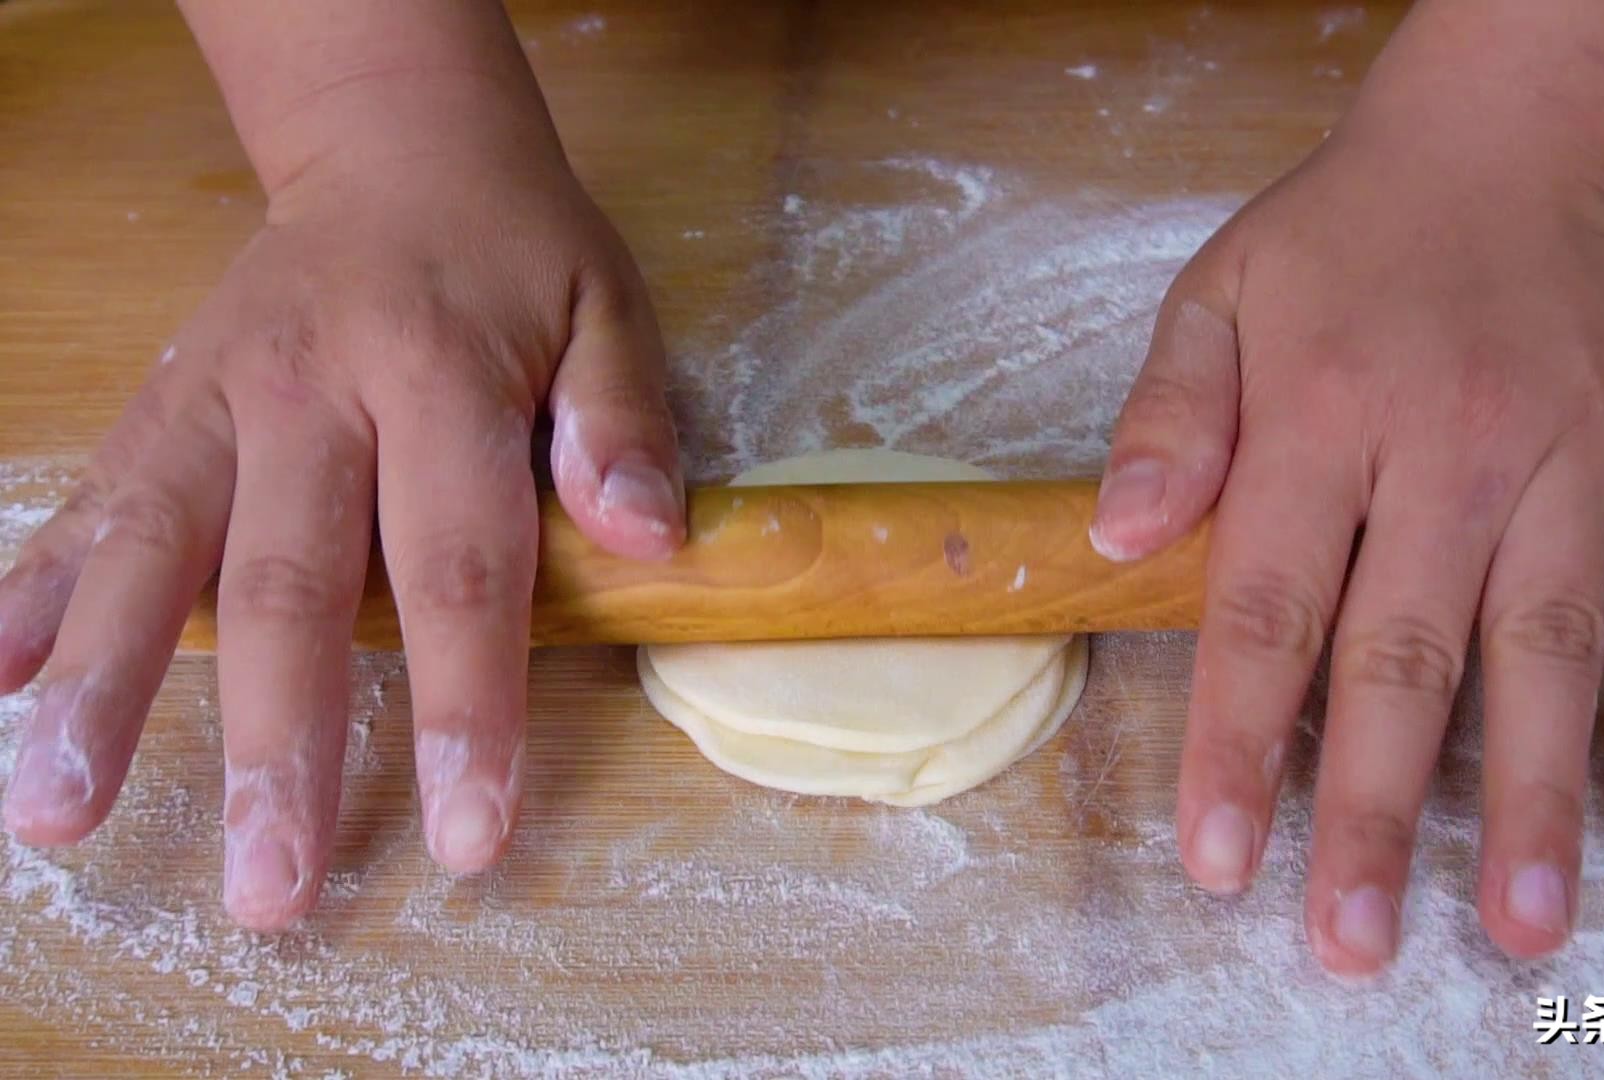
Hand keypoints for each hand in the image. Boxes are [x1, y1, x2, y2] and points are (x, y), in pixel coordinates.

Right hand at [0, 157, 682, 930]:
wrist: (396, 148)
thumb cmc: (517, 251)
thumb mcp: (606, 309)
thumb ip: (623, 420)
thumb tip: (653, 542)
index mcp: (436, 374)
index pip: (458, 564)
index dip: (464, 706)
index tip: (464, 834)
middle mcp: (308, 392)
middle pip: (289, 587)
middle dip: (275, 747)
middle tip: (267, 888)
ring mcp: (214, 398)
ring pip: (150, 551)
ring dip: (100, 687)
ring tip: (58, 815)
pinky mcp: (159, 404)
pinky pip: (88, 502)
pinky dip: (29, 591)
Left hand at [1091, 128, 1603, 972]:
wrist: (1496, 150)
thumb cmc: (1335, 246)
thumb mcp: (1213, 295)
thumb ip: (1167, 417)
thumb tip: (1117, 538)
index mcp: (1325, 413)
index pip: (1269, 603)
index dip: (1237, 737)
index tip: (1217, 857)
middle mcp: (1452, 447)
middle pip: (1406, 653)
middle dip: (1373, 806)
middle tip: (1352, 940)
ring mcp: (1569, 456)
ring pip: (1549, 643)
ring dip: (1534, 787)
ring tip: (1520, 917)